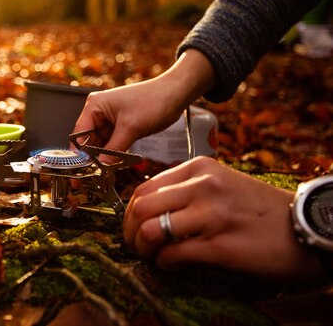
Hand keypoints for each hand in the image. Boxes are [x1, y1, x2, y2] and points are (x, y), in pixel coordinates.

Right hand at [72, 49, 214, 158]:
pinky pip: (112, 144)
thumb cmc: (154, 100)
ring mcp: (109, 120)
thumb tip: (101, 166)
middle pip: (88, 141)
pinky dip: (113, 154)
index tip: (81, 171)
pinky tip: (115, 165)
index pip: (79, 134)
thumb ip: (114, 149)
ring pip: (100, 144)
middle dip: (92, 158)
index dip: (79, 154)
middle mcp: (99, 112)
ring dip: (104, 158)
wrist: (175, 94)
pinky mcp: (120, 126)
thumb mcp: (131, 127)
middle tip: (93, 176)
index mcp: (95, 106)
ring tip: (105, 172)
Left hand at [124, 156, 323, 278]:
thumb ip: (185, 189)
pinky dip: (164, 264)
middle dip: (129, 231)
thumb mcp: (221, 183)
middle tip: (137, 245)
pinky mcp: (220, 245)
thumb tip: (147, 210)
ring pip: (149, 230)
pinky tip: (174, 265)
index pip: (143, 187)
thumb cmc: (258, 208)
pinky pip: (172, 255)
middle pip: (140, 207)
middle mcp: (202, 186)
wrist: (303, 225)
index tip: (133, 226)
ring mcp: (211, 215)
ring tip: (153, 256)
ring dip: (144, 249)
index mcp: (199, 168)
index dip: (129, 211)